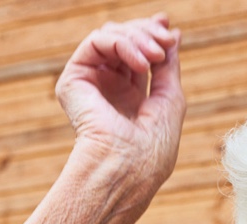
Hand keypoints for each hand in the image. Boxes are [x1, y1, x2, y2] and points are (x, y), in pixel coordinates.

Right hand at [55, 13, 184, 189]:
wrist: (127, 170)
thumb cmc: (152, 149)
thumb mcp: (170, 99)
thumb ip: (168, 66)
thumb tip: (173, 34)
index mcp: (129, 98)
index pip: (137, 55)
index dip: (152, 35)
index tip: (169, 30)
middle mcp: (108, 89)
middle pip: (125, 39)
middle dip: (148, 33)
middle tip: (166, 40)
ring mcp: (90, 84)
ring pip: (111, 36)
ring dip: (139, 37)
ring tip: (156, 54)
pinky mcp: (73, 81)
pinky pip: (96, 42)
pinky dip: (122, 43)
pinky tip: (142, 62)